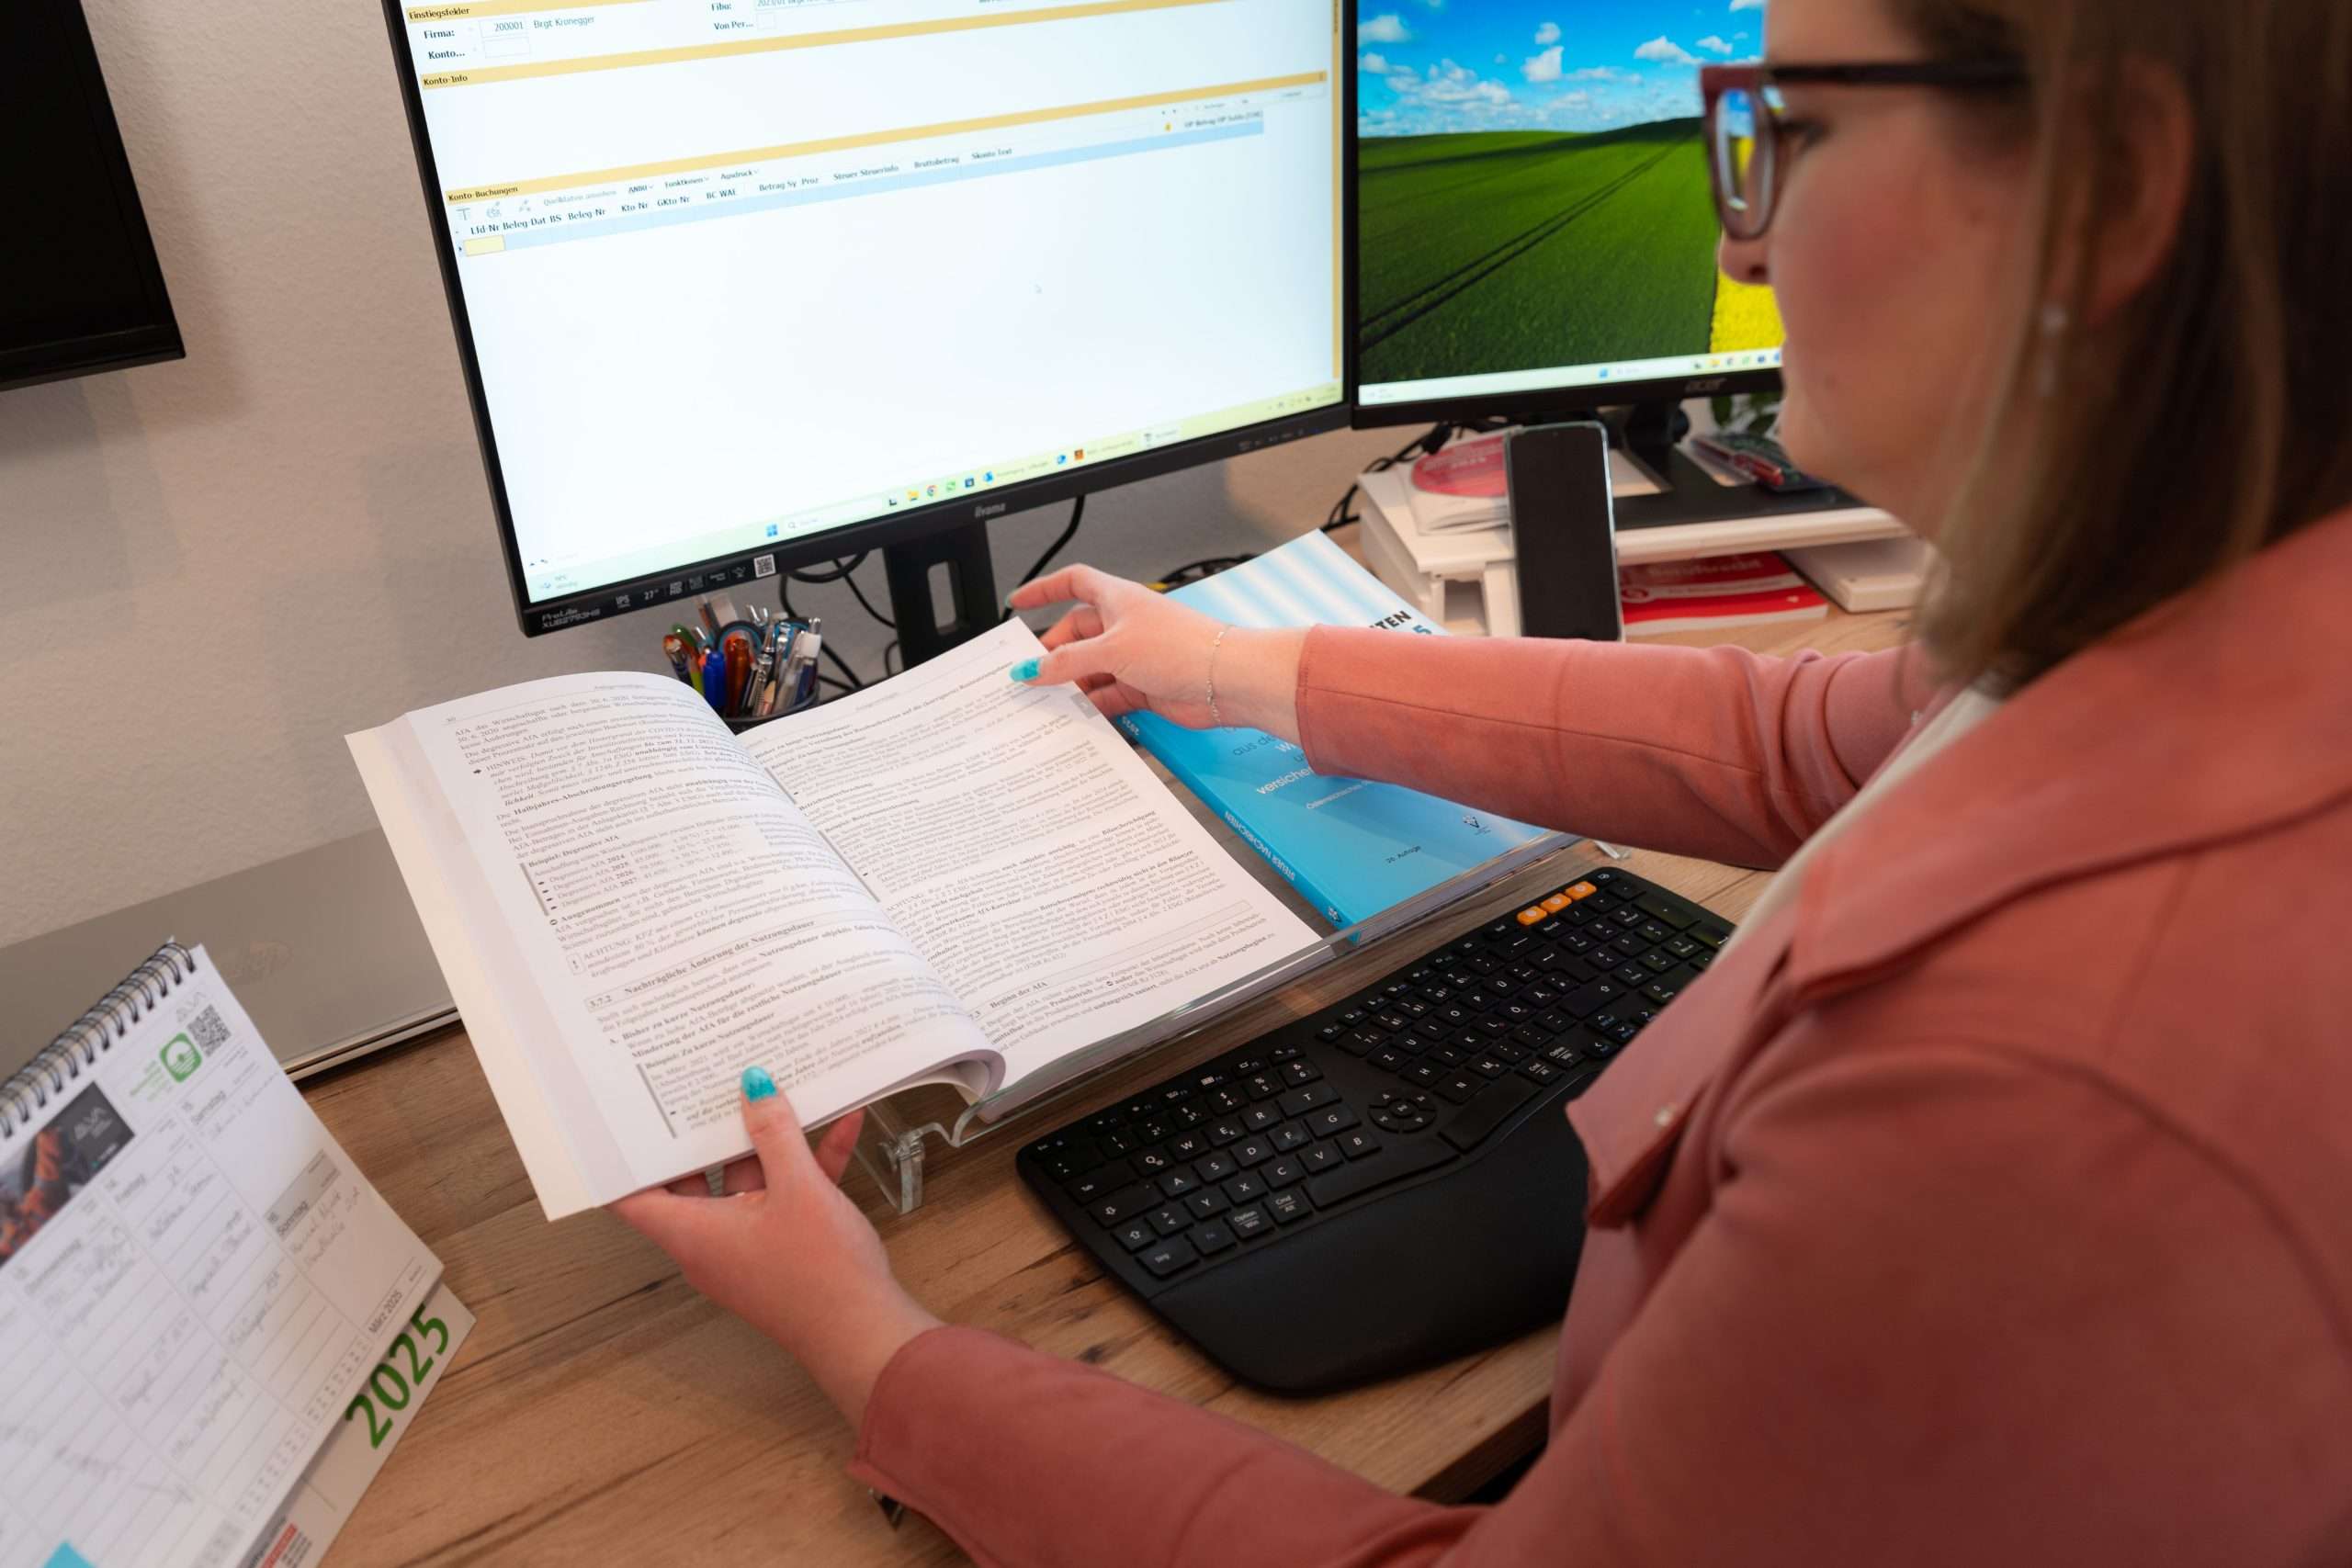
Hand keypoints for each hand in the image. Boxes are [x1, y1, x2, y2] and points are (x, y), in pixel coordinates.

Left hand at [613, 1069, 941, 1428]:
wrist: (866, 1333)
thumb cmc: (820, 1274)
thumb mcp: (799, 1189)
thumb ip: (775, 1134)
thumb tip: (753, 1087)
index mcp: (695, 1233)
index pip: (635, 1197)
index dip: (626, 1159)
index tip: (628, 1119)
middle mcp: (713, 1242)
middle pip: (696, 1179)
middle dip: (708, 1134)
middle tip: (710, 1086)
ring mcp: (750, 1245)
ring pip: (748, 1183)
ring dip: (769, 1144)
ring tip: (778, 1093)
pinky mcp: (785, 1248)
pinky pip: (787, 1197)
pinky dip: (808, 1165)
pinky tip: (841, 1127)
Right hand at [1007, 564, 1307, 740]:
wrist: (1227, 679)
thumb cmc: (1181, 646)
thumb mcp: (1111, 650)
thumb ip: (1067, 662)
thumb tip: (1032, 670)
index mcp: (1116, 599)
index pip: (1073, 583)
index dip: (1044, 589)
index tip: (1018, 602)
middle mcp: (1125, 625)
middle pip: (1077, 635)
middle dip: (1053, 654)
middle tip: (1029, 675)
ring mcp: (1136, 657)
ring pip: (1091, 669)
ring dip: (1072, 685)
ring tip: (1048, 702)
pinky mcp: (1146, 687)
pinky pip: (1109, 695)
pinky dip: (1093, 706)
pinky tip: (1078, 717)